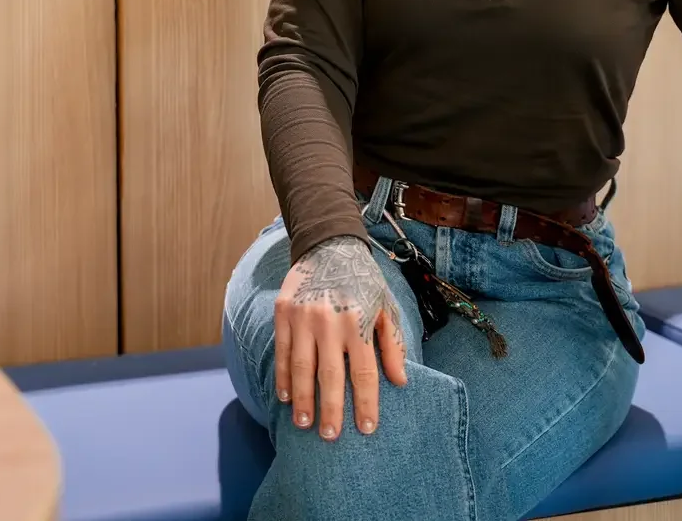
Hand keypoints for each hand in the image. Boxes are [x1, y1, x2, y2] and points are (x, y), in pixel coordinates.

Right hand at [273, 235, 406, 440]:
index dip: (366, 403)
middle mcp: (330, 320)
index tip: (366, 428)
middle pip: (330, 375)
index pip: (363, 372)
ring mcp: (303, 316)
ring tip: (305, 423)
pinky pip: (282, 351)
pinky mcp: (284, 312)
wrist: (329, 245)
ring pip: (301, 367)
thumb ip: (393, 343)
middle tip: (330, 436)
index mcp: (359, 320)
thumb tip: (400, 381)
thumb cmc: (362, 280)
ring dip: (303, 399)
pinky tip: (286, 396)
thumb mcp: (385, 306)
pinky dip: (283, 376)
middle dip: (331, 409)